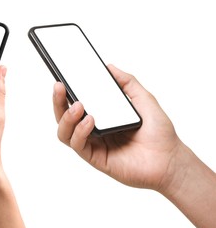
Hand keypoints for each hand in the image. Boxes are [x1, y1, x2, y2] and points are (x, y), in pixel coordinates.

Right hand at [53, 64, 183, 190]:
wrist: (170, 160)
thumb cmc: (159, 133)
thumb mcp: (144, 99)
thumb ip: (127, 82)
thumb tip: (109, 67)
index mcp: (101, 116)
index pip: (75, 103)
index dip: (65, 93)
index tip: (61, 79)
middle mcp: (93, 130)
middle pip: (64, 117)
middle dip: (58, 102)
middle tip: (59, 87)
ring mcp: (94, 144)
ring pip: (65, 132)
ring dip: (66, 117)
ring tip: (78, 105)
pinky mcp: (96, 158)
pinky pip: (78, 145)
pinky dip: (80, 131)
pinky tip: (90, 120)